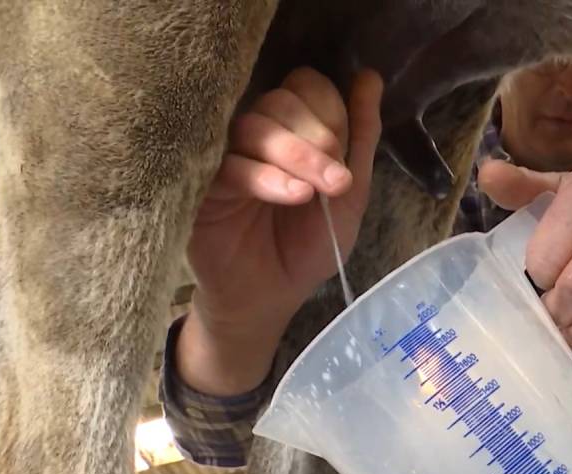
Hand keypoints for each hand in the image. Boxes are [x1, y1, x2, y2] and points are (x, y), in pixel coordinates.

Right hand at [177, 67, 381, 395]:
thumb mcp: (348, 194)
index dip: (329, 111)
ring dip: (297, 155)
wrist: (269, 298)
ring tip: (317, 192)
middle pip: (280, 100)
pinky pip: (230, 165)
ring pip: (255, 127)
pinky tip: (294, 197)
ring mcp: (223, 155)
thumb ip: (360, 138)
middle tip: (336, 179)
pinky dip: (268, 178)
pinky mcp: (199, 185)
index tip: (344, 155)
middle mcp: (254, 133)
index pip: (305, 86)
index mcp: (291, 128)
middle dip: (318, 136)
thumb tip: (371, 78)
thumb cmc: (305, 246)